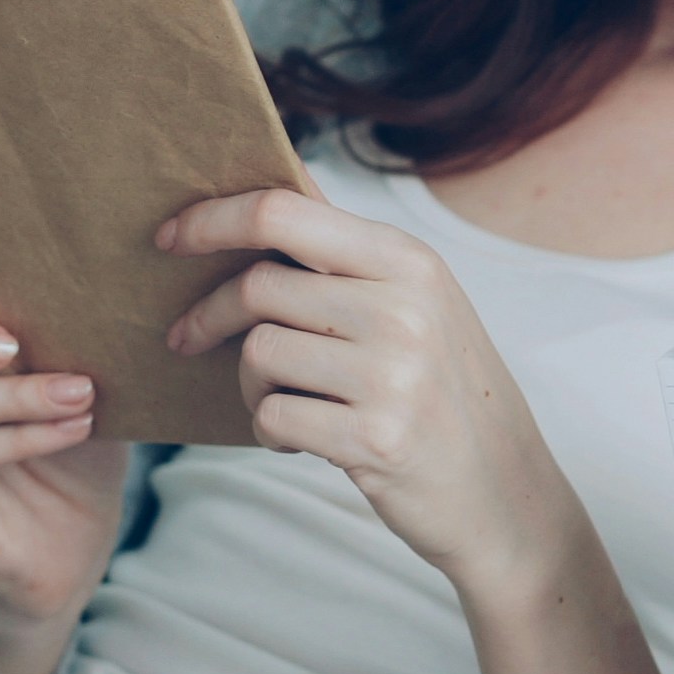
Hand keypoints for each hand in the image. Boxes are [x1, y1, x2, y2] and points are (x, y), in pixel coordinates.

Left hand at [157, 188, 581, 597]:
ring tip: (284, 403)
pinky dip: (271, 431)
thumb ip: (345, 251)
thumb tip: (272, 181)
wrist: (505, 493)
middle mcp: (406, 307)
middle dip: (210, 316)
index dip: (210, 219)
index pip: (282, 212)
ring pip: (258, 353)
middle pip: (258, 286)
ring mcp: (395, 373)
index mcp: (410, 261)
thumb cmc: (445, 394)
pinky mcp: (376, 437)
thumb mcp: (417, 303)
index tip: (168, 238)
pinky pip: (273, 416)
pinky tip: (303, 440)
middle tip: (190, 339)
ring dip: (250, 385)